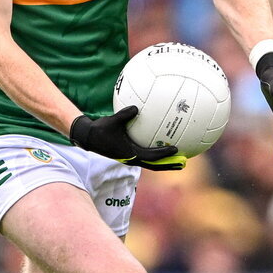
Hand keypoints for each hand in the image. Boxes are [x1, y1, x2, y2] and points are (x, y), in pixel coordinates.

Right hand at [70, 106, 186, 169]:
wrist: (89, 137)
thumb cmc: (100, 130)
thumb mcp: (112, 121)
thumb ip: (124, 115)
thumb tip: (136, 107)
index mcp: (130, 154)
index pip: (151, 156)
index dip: (164, 154)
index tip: (176, 150)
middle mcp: (132, 158)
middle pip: (155, 165)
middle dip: (169, 165)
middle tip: (183, 163)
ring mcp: (131, 157)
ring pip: (151, 162)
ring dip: (164, 162)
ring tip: (178, 159)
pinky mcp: (129, 153)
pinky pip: (146, 154)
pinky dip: (155, 152)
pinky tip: (162, 144)